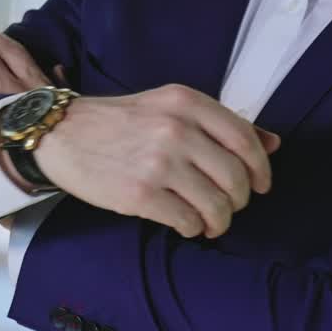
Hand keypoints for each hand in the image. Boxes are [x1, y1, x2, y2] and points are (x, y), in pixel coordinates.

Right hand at [33, 85, 280, 238]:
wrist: (59, 134)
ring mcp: (159, 163)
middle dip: (238, 200)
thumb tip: (272, 144)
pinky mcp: (140, 193)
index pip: (246, 140)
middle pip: (236, 178)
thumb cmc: (115, 122)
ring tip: (208, 222)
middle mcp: (176, 129)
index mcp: (186, 102)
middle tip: (225, 206)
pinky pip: (188, 221)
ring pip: (217, 205)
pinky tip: (183, 223)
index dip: (260, 169)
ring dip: (219, 221)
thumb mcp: (167, 107)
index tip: (258, 185)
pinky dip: (193, 228)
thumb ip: (217, 124)